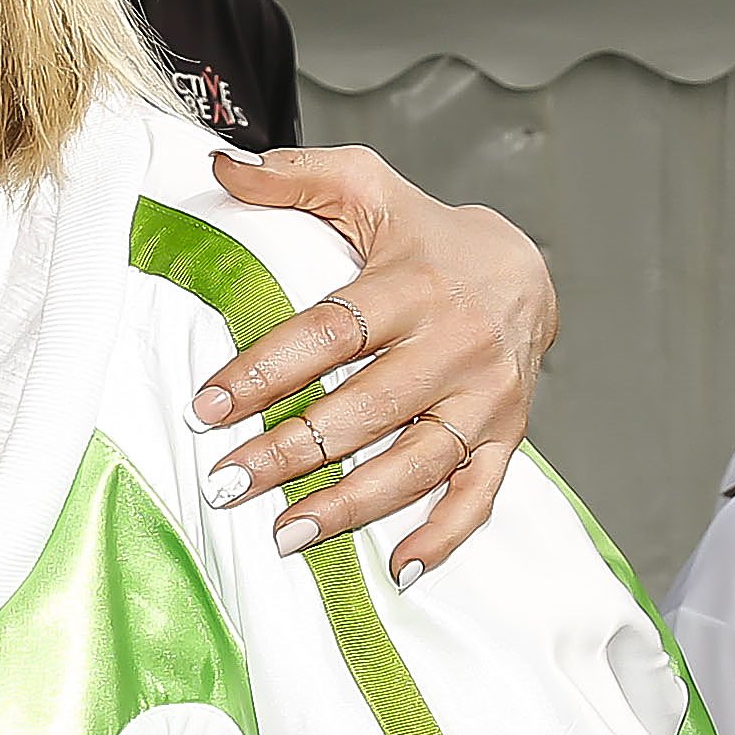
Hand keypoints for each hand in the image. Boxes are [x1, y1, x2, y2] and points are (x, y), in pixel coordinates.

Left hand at [193, 149, 555, 586]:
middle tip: (224, 484)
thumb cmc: (426, 237)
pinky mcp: (507, 438)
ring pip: (413, 464)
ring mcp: (485, 399)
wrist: (526, 271)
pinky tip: (395, 567)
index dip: (265, 372)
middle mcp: (455, 345)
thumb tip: (218, 166)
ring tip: (281, 534)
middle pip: (363, 410)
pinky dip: (442, 537)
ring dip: (347, 506)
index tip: (207, 406)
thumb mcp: (366, 187)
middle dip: (289, 453)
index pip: (329, 334)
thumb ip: (294, 176)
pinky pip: (477, 498)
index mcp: (414, 284)